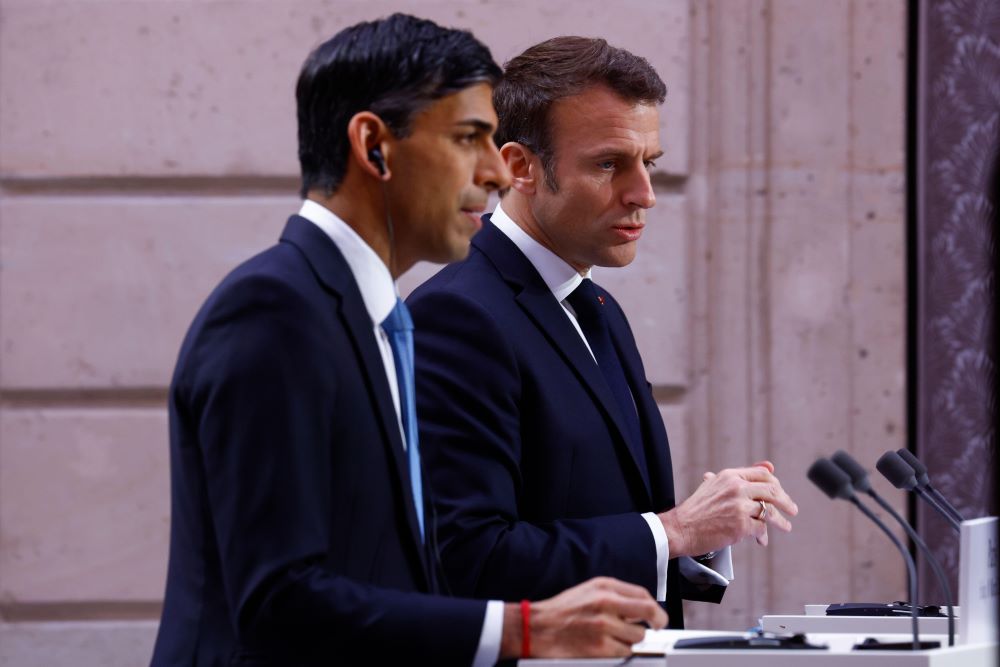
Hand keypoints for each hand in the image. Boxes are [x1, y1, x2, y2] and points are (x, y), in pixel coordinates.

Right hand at [499, 577, 666, 658]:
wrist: (538, 627)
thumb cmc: (562, 611)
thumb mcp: (588, 591)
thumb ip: (614, 595)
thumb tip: (640, 606)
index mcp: (604, 586)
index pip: (642, 594)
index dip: (655, 607)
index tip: (657, 616)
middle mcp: (606, 602)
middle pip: (648, 611)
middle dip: (657, 622)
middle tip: (656, 627)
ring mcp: (604, 625)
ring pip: (637, 636)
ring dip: (631, 640)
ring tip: (614, 637)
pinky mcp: (600, 646)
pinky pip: (624, 652)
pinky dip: (620, 652)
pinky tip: (606, 647)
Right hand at [659, 460, 797, 556]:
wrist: (680, 528)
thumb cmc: (695, 510)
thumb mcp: (713, 485)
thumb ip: (737, 477)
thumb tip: (767, 465)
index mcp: (730, 476)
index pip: (763, 474)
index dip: (776, 484)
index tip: (781, 493)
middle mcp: (736, 488)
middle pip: (772, 490)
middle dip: (786, 501)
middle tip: (792, 509)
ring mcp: (739, 506)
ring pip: (770, 511)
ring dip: (781, 521)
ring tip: (786, 526)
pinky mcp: (740, 526)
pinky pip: (761, 528)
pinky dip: (762, 534)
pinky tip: (761, 539)